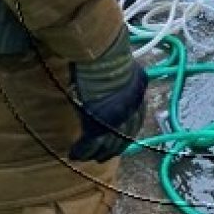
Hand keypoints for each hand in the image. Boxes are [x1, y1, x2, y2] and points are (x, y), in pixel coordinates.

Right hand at [69, 25, 146, 162]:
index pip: (135, 124)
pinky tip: (74, 153)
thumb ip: (124, 81)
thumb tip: (119, 77)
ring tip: (85, 157)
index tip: (119, 142)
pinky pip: (90, 144)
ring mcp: (115, 120)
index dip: (125, 135)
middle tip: (101, 157)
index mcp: (138, 98)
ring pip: (106, 145)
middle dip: (111, 149)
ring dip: (95, 153)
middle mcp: (130, 113)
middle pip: (122, 138)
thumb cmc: (112, 56)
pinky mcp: (98, 125)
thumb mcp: (125, 70)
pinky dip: (82, 150)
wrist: (104, 58)